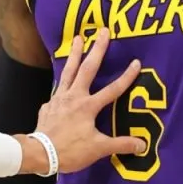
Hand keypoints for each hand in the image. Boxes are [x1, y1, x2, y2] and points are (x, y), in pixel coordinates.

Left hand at [20, 28, 145, 174]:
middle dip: (97, 49)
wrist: (40, 153)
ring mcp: (59, 98)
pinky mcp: (49, 105)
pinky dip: (62, 80)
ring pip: (68, 71)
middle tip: (103, 31)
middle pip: (87, 68)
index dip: (126, 76)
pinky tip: (63, 80)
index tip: (136, 62)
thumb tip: (142, 144)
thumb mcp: (98, 148)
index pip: (112, 89)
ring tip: (77, 38)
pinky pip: (57, 88)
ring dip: (74, 53)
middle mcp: (74, 96)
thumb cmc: (70, 150)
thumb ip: (120, 144)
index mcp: (88, 106)